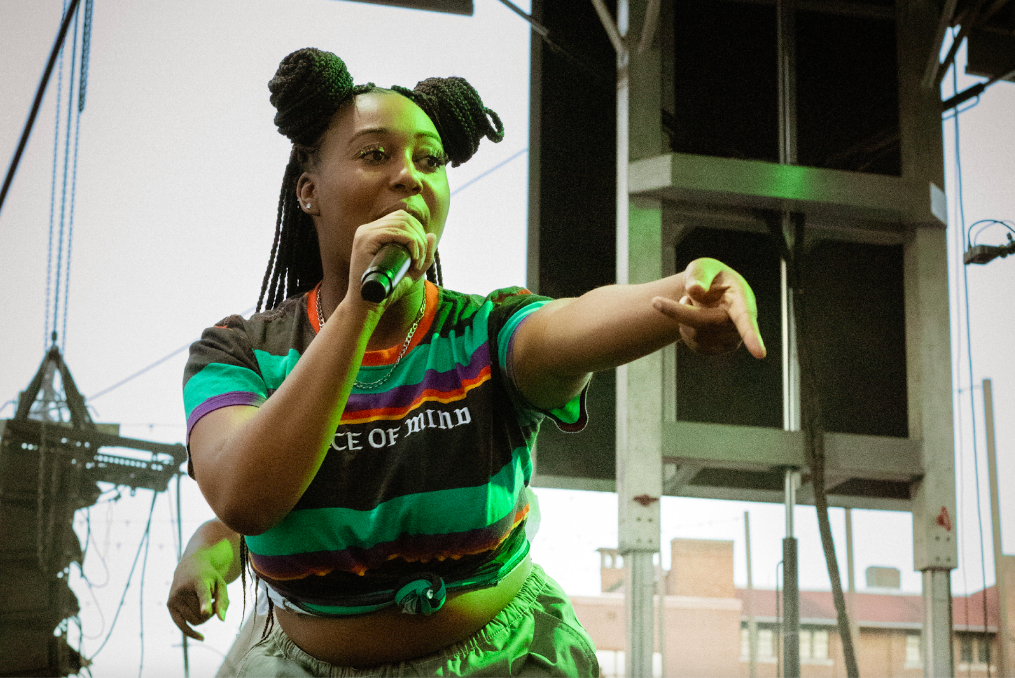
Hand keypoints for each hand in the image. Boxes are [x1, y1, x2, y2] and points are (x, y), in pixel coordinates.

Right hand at [167, 551, 229, 640]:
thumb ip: (224, 601)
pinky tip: (202, 638)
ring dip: (204, 618)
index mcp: (199, 580)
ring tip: (207, 606)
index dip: (204, 603)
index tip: (206, 611)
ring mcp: (175, 598)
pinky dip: (191, 633)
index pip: (202, 594)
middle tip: (214, 602)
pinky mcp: (170, 605)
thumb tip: (222, 620)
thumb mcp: (221, 584)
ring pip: (194, 621)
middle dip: (211, 613)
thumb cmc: (209, 577)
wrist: (189, 567)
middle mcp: (183, 590)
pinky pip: (181, 625)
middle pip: (202, 614)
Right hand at [345, 210, 436, 310]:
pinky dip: (410, 242)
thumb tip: (432, 234)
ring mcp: (364, 233)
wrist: (368, 305)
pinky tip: (414, 257)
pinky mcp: (365, 241)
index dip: (418, 231)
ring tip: (417, 261)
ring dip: (417, 241)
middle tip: (421, 259)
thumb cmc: (388, 290)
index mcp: (374, 231)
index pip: (402, 218)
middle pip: (403, 218)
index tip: (421, 255)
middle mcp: (367, 229)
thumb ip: (424, 255)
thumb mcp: (411, 271)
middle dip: (420, 236)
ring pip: (401, 224)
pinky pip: (393, 232)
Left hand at [651, 258, 765, 358]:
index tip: (760, 354)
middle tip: (656, 302)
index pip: (746, 320)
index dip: (752, 337)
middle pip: (705, 324)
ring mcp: (731, 340)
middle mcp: (740, 324)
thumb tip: (694, 291)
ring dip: (683, 318)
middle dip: (678, 313)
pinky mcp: (717, 349)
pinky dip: (684, 329)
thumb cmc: (709, 277)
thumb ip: (699, 275)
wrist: (707, 293)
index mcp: (742, 300)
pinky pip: (693, 344)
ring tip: (692, 303)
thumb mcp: (703, 267)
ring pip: (696, 335)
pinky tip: (690, 319)